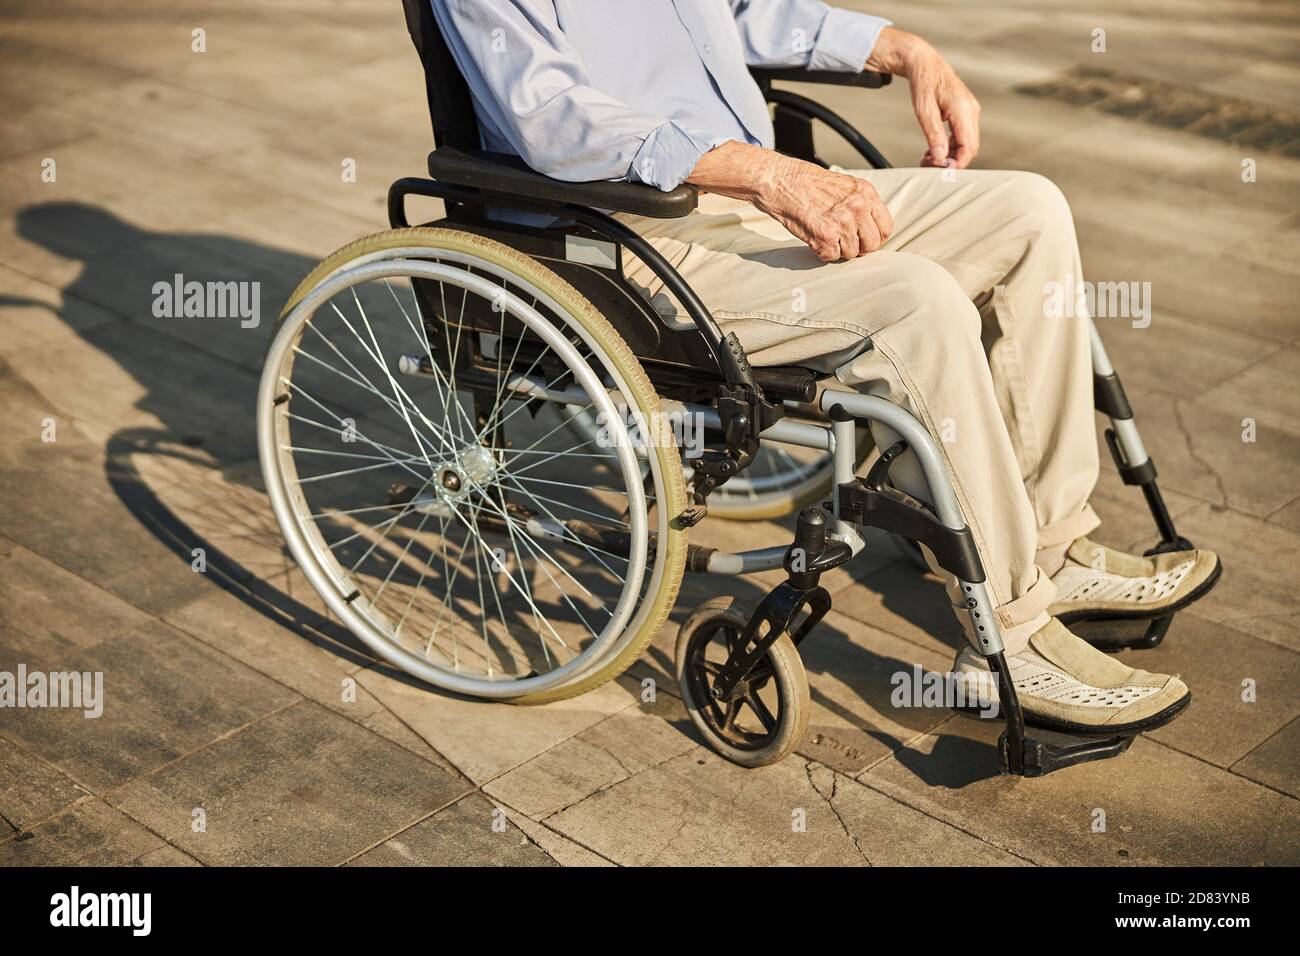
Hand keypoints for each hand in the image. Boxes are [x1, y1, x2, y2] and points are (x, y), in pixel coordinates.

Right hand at [687, 142, 892, 261]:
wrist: (778, 180)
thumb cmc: (805, 181)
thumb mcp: (843, 185)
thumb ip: (860, 204)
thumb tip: (868, 228)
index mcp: (865, 193)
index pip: (886, 227)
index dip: (875, 237)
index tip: (864, 239)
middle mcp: (858, 207)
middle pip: (872, 245)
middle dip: (858, 248)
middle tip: (842, 242)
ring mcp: (842, 222)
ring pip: (851, 254)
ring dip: (837, 250)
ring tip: (824, 235)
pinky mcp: (825, 236)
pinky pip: (831, 257)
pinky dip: (821, 252)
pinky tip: (813, 237)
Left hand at [868, 27, 980, 168]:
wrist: (924, 63)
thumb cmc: (923, 83)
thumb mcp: (923, 111)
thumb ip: (934, 135)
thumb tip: (941, 158)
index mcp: (963, 110)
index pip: (968, 146)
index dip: (957, 164)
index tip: (940, 172)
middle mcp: (971, 111)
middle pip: (970, 148)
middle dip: (951, 162)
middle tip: (928, 167)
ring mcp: (970, 111)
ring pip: (966, 144)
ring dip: (949, 156)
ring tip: (926, 160)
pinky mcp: (964, 113)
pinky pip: (962, 136)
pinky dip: (949, 147)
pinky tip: (932, 151)